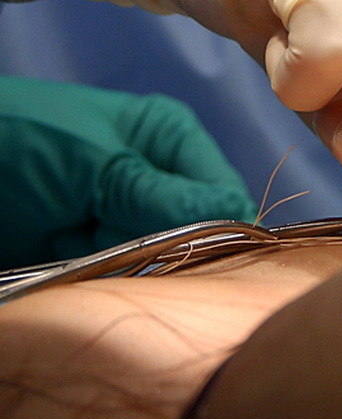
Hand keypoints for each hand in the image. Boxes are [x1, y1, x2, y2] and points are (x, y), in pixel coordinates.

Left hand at [0, 76, 254, 266]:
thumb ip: (163, 195)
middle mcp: (156, 179)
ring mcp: (123, 219)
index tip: (206, 255)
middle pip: (194, 234)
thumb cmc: (24, 144)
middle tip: (118, 240)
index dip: (224, 226)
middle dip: (161, 249)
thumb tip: (241, 217)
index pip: (223, 190)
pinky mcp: (93, 253)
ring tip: (80, 243)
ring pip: (156, 263)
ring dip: (123, 266)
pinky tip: (70, 259)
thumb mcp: (96, 163)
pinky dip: (96, 279)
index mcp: (169, 139)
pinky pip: (119, 279)